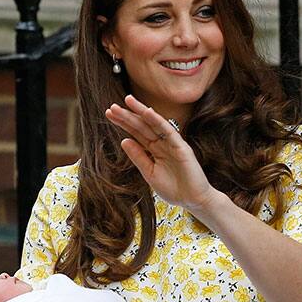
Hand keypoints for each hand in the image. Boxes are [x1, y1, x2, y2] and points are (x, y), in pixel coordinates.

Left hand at [105, 95, 219, 213]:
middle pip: (142, 126)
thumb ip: (138, 157)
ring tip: (127, 101)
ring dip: (141, 112)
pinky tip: (147, 112)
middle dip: (127, 116)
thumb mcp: (150, 173)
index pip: (137, 133)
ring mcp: (172, 144)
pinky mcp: (181, 147)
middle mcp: (163, 144)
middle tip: (111, 107)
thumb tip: (124, 140)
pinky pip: (168, 131)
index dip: (124, 123)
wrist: (193, 201)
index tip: (109, 114)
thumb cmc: (174, 189)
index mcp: (155, 150)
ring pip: (154, 124)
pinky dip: (158, 121)